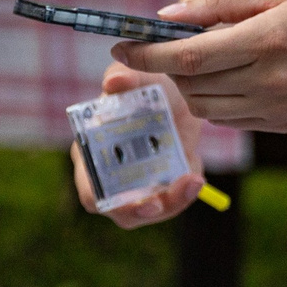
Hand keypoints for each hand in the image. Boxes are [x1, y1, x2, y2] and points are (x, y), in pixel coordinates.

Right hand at [72, 66, 204, 228]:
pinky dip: (185, 193)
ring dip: (172, 202)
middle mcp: (111, 175)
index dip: (106, 198)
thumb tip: (113, 81)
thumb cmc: (148, 84)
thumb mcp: (140, 76)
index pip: (90, 189)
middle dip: (143, 210)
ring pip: (149, 210)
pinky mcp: (162, 186)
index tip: (128, 195)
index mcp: (92, 153)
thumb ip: (125, 76)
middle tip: (164, 201)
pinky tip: (197, 177)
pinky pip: (172, 201)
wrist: (182, 92)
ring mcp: (138, 184)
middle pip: (120, 209)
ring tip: (195, 182)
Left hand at [112, 0, 286, 131]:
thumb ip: (223, 3)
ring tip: (201, 59)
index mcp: (269, 39)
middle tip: (160, 45)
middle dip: (166, 65)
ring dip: (190, 84)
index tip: (120, 43)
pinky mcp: (285, 125)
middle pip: (191, 83)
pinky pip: (230, 118)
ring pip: (205, 106)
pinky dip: (216, 99)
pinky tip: (229, 77)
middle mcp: (270, 80)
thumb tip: (167, 16)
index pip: (188, 54)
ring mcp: (278, 108)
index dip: (146, 53)